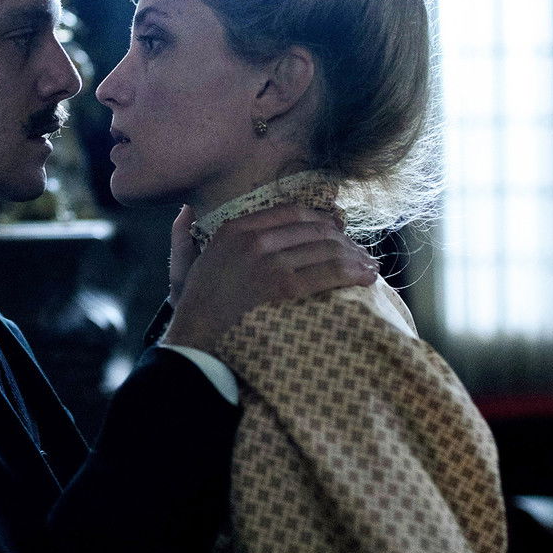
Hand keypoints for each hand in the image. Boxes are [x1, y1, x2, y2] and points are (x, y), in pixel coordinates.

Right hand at [161, 204, 378, 351]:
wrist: (195, 341)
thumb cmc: (195, 309)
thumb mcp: (187, 265)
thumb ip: (184, 236)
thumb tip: (185, 210)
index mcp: (234, 230)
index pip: (289, 212)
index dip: (320, 219)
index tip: (337, 230)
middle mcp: (253, 239)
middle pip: (313, 228)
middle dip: (343, 240)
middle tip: (360, 253)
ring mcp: (268, 261)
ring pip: (326, 249)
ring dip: (354, 257)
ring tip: (368, 267)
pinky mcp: (283, 286)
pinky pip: (328, 272)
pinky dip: (353, 273)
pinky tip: (366, 278)